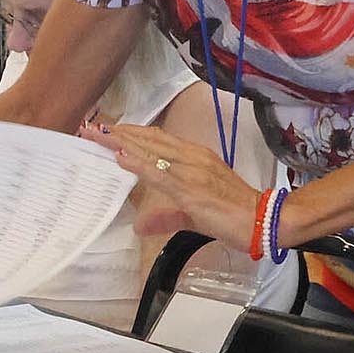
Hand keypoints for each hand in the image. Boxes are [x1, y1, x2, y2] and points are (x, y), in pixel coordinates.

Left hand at [83, 122, 261, 251]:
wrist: (262, 220)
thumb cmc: (233, 213)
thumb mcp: (193, 212)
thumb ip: (165, 216)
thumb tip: (140, 226)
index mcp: (194, 156)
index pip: (156, 139)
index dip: (131, 133)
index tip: (108, 129)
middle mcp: (191, 157)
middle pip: (149, 139)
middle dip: (118, 132)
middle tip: (90, 127)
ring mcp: (191, 171)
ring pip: (150, 150)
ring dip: (121, 142)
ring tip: (96, 135)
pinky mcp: (191, 188)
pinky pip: (160, 172)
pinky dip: (138, 163)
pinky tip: (121, 157)